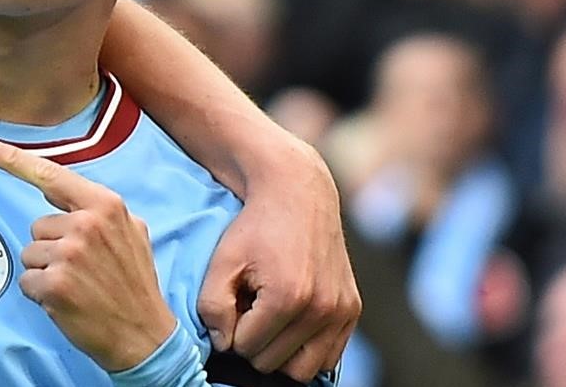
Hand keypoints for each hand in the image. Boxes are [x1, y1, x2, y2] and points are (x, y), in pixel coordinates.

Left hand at [0, 138, 176, 371]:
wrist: (147, 337)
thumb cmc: (134, 284)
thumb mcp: (131, 233)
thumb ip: (95, 209)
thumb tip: (54, 188)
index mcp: (105, 206)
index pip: (50, 175)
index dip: (12, 159)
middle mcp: (85, 224)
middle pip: (38, 227)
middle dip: (53, 248)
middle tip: (84, 270)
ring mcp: (68, 254)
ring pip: (30, 255)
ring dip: (46, 272)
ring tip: (78, 287)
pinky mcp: (54, 283)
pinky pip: (27, 281)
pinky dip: (41, 294)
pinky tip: (67, 303)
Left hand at [198, 141, 359, 379]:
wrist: (298, 195)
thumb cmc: (255, 227)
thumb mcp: (222, 261)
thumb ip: (212, 307)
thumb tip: (224, 343)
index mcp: (287, 298)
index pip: (246, 348)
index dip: (232, 329)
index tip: (234, 303)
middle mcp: (321, 309)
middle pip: (275, 363)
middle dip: (255, 341)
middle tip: (250, 308)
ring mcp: (342, 312)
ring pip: (305, 369)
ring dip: (281, 352)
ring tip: (269, 318)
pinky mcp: (353, 311)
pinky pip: (329, 357)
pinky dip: (307, 348)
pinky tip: (291, 322)